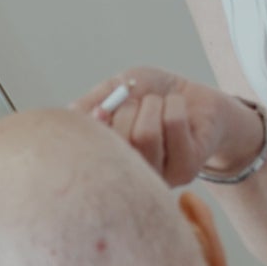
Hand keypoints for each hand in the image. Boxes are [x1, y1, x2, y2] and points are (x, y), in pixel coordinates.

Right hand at [83, 67, 266, 188]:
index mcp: (108, 161)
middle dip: (127, 109)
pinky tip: (178, 109)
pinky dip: (174, 105)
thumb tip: (71, 112)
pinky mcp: (186, 169)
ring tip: (159, 104)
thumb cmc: (153, 95)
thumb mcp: (117, 88)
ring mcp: (158, 177)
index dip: (95, 126)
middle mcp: (131, 177)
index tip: (102, 109)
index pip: (92, 154)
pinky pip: (174, 126)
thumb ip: (94, 100)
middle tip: (138, 103)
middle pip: (118, 143)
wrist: (196, 98)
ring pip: (146, 135)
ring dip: (153, 105)